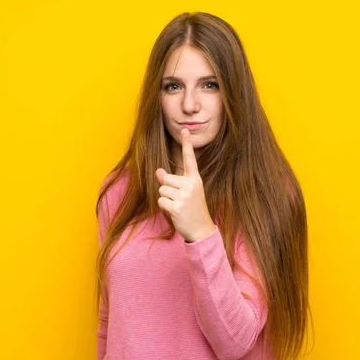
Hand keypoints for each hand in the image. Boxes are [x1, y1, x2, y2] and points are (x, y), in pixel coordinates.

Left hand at [156, 128, 215, 242]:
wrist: (201, 230)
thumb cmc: (192, 210)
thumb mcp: (186, 193)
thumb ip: (173, 181)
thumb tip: (158, 171)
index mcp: (195, 179)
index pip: (189, 159)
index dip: (186, 144)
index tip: (184, 130)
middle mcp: (191, 185)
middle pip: (165, 178)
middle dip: (167, 189)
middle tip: (180, 200)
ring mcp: (184, 195)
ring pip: (161, 190)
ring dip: (166, 199)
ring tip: (178, 206)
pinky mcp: (177, 206)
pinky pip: (161, 201)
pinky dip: (164, 208)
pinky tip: (175, 212)